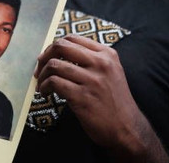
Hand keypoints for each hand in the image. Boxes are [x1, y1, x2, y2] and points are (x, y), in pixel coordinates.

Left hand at [34, 34, 165, 161]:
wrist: (128, 130)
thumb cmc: (112, 100)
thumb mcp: (109, 71)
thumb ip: (89, 59)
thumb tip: (56, 52)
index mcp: (106, 54)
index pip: (72, 38)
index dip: (54, 46)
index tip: (47, 57)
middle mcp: (101, 63)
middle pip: (61, 46)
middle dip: (45, 56)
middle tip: (40, 69)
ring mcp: (92, 80)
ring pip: (54, 65)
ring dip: (42, 75)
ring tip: (42, 84)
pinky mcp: (83, 96)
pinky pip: (54, 82)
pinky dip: (44, 86)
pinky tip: (45, 92)